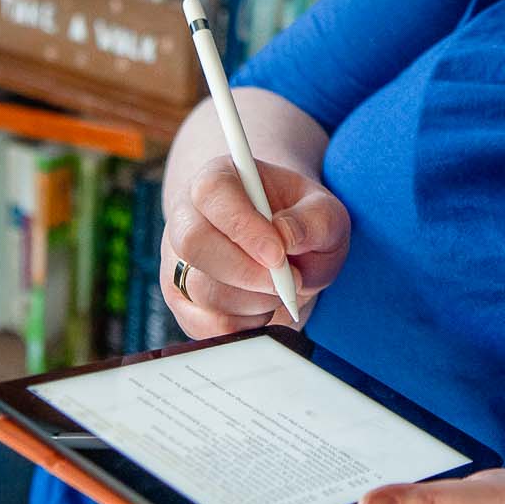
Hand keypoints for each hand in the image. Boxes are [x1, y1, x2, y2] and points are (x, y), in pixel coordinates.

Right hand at [161, 155, 349, 336]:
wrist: (292, 256)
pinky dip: (243, 325)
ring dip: (253, 301)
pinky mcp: (182, 301)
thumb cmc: (304, 226)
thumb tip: (286, 235)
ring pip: (200, 289)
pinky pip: (203, 324)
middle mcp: (188, 216)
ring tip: (280, 289)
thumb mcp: (326, 214)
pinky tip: (262, 307)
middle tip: (287, 281)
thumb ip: (315, 219)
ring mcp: (178, 260)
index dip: (243, 226)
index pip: (212, 193)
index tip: (279, 254)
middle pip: (193, 243)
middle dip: (246, 272)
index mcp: (218, 179)